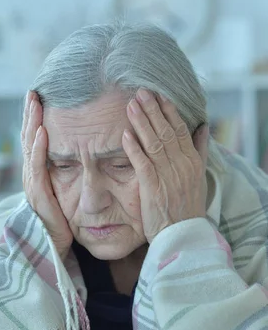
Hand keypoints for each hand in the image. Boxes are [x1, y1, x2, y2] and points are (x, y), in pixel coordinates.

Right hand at [21, 91, 72, 259]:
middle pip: (29, 139)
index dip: (37, 119)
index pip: (37, 140)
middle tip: (34, 92)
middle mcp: (33, 177)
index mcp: (41, 174)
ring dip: (31, 125)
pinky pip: (37, 169)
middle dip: (30, 115)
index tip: (41, 97)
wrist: (57, 250)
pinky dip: (38, 150)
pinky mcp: (38, 197)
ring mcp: (33, 186)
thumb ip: (71, 174)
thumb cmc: (66, 223)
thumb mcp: (69, 194)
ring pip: (29, 150)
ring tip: (34, 103)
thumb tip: (89, 153)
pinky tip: (41, 133)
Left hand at [123, 89, 208, 243]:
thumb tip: (203, 127)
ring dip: (141, 123)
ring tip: (131, 106)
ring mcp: (167, 176)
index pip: (181, 130)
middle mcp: (181, 166)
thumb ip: (199, 151)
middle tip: (141, 92)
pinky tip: (125, 135)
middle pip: (166, 131)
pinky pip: (142, 163)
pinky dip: (134, 148)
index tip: (159, 95)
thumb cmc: (187, 208)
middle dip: (153, 110)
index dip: (169, 111)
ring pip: (153, 143)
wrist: (183, 236)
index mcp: (192, 162)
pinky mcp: (153, 188)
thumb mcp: (198, 178)